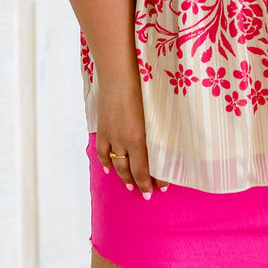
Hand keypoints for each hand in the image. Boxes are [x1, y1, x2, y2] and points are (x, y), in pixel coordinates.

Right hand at [95, 68, 168, 197]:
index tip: (161, 189)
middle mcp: (122, 141)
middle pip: (130, 169)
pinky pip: (102, 151)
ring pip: (116, 163)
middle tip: (147, 192)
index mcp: (137, 138)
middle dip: (139, 183)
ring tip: (130, 185)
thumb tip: (165, 143)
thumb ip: (158, 130)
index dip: (151, 182)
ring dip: (124, 176)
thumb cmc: (141, 88)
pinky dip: (106, 161)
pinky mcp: (103, 127)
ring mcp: (110, 135)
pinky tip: (109, 168)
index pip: (144, 169)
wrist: (118, 74)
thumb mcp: (154, 112)